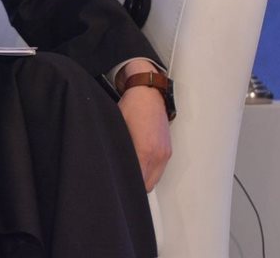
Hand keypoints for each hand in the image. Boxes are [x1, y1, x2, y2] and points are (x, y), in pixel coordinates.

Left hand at [117, 60, 171, 191]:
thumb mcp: (118, 127)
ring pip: (154, 179)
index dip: (127, 185)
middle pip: (147, 185)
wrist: (148, 93)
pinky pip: (159, 170)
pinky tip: (139, 166)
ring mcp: (165, 153)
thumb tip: (111, 166)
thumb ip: (118, 149)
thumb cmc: (130, 107)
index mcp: (144, 150)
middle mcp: (158, 155)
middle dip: (135, 186)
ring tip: (129, 174)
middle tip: (121, 182)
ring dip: (143, 180)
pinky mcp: (168, 151)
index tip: (117, 186)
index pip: (137, 180)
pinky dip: (150, 172)